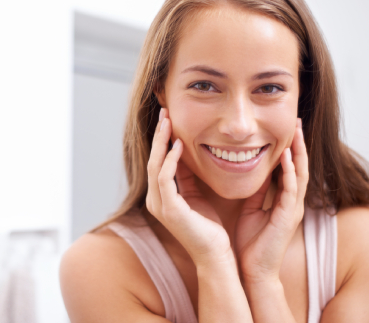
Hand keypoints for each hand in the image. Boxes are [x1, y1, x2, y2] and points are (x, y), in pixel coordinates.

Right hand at [145, 108, 232, 265]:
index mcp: (161, 198)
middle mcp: (155, 200)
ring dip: (162, 142)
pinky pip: (165, 178)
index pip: (158, 163)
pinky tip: (178, 145)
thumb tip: (185, 154)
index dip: (162, 140)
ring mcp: (159, 205)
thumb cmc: (210, 229)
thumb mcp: (197, 196)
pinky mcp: (170, 209)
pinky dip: (170, 160)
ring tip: (168, 122)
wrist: (215, 256)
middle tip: (165, 112)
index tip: (169, 119)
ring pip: (155, 165)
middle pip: (152, 160)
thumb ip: (188, 177)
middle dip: (159, 135)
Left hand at [235, 118, 307, 282]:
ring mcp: (292, 209)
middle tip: (297, 121)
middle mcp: (292, 202)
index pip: (290, 168)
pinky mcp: (287, 217)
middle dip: (299, 144)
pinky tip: (286, 156)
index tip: (286, 128)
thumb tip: (253, 173)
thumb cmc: (251, 242)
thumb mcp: (251, 210)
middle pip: (299, 166)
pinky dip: (289, 172)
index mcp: (283, 200)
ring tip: (296, 131)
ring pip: (299, 174)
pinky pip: (291, 190)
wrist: (253, 270)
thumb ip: (257, 192)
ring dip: (298, 152)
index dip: (290, 148)